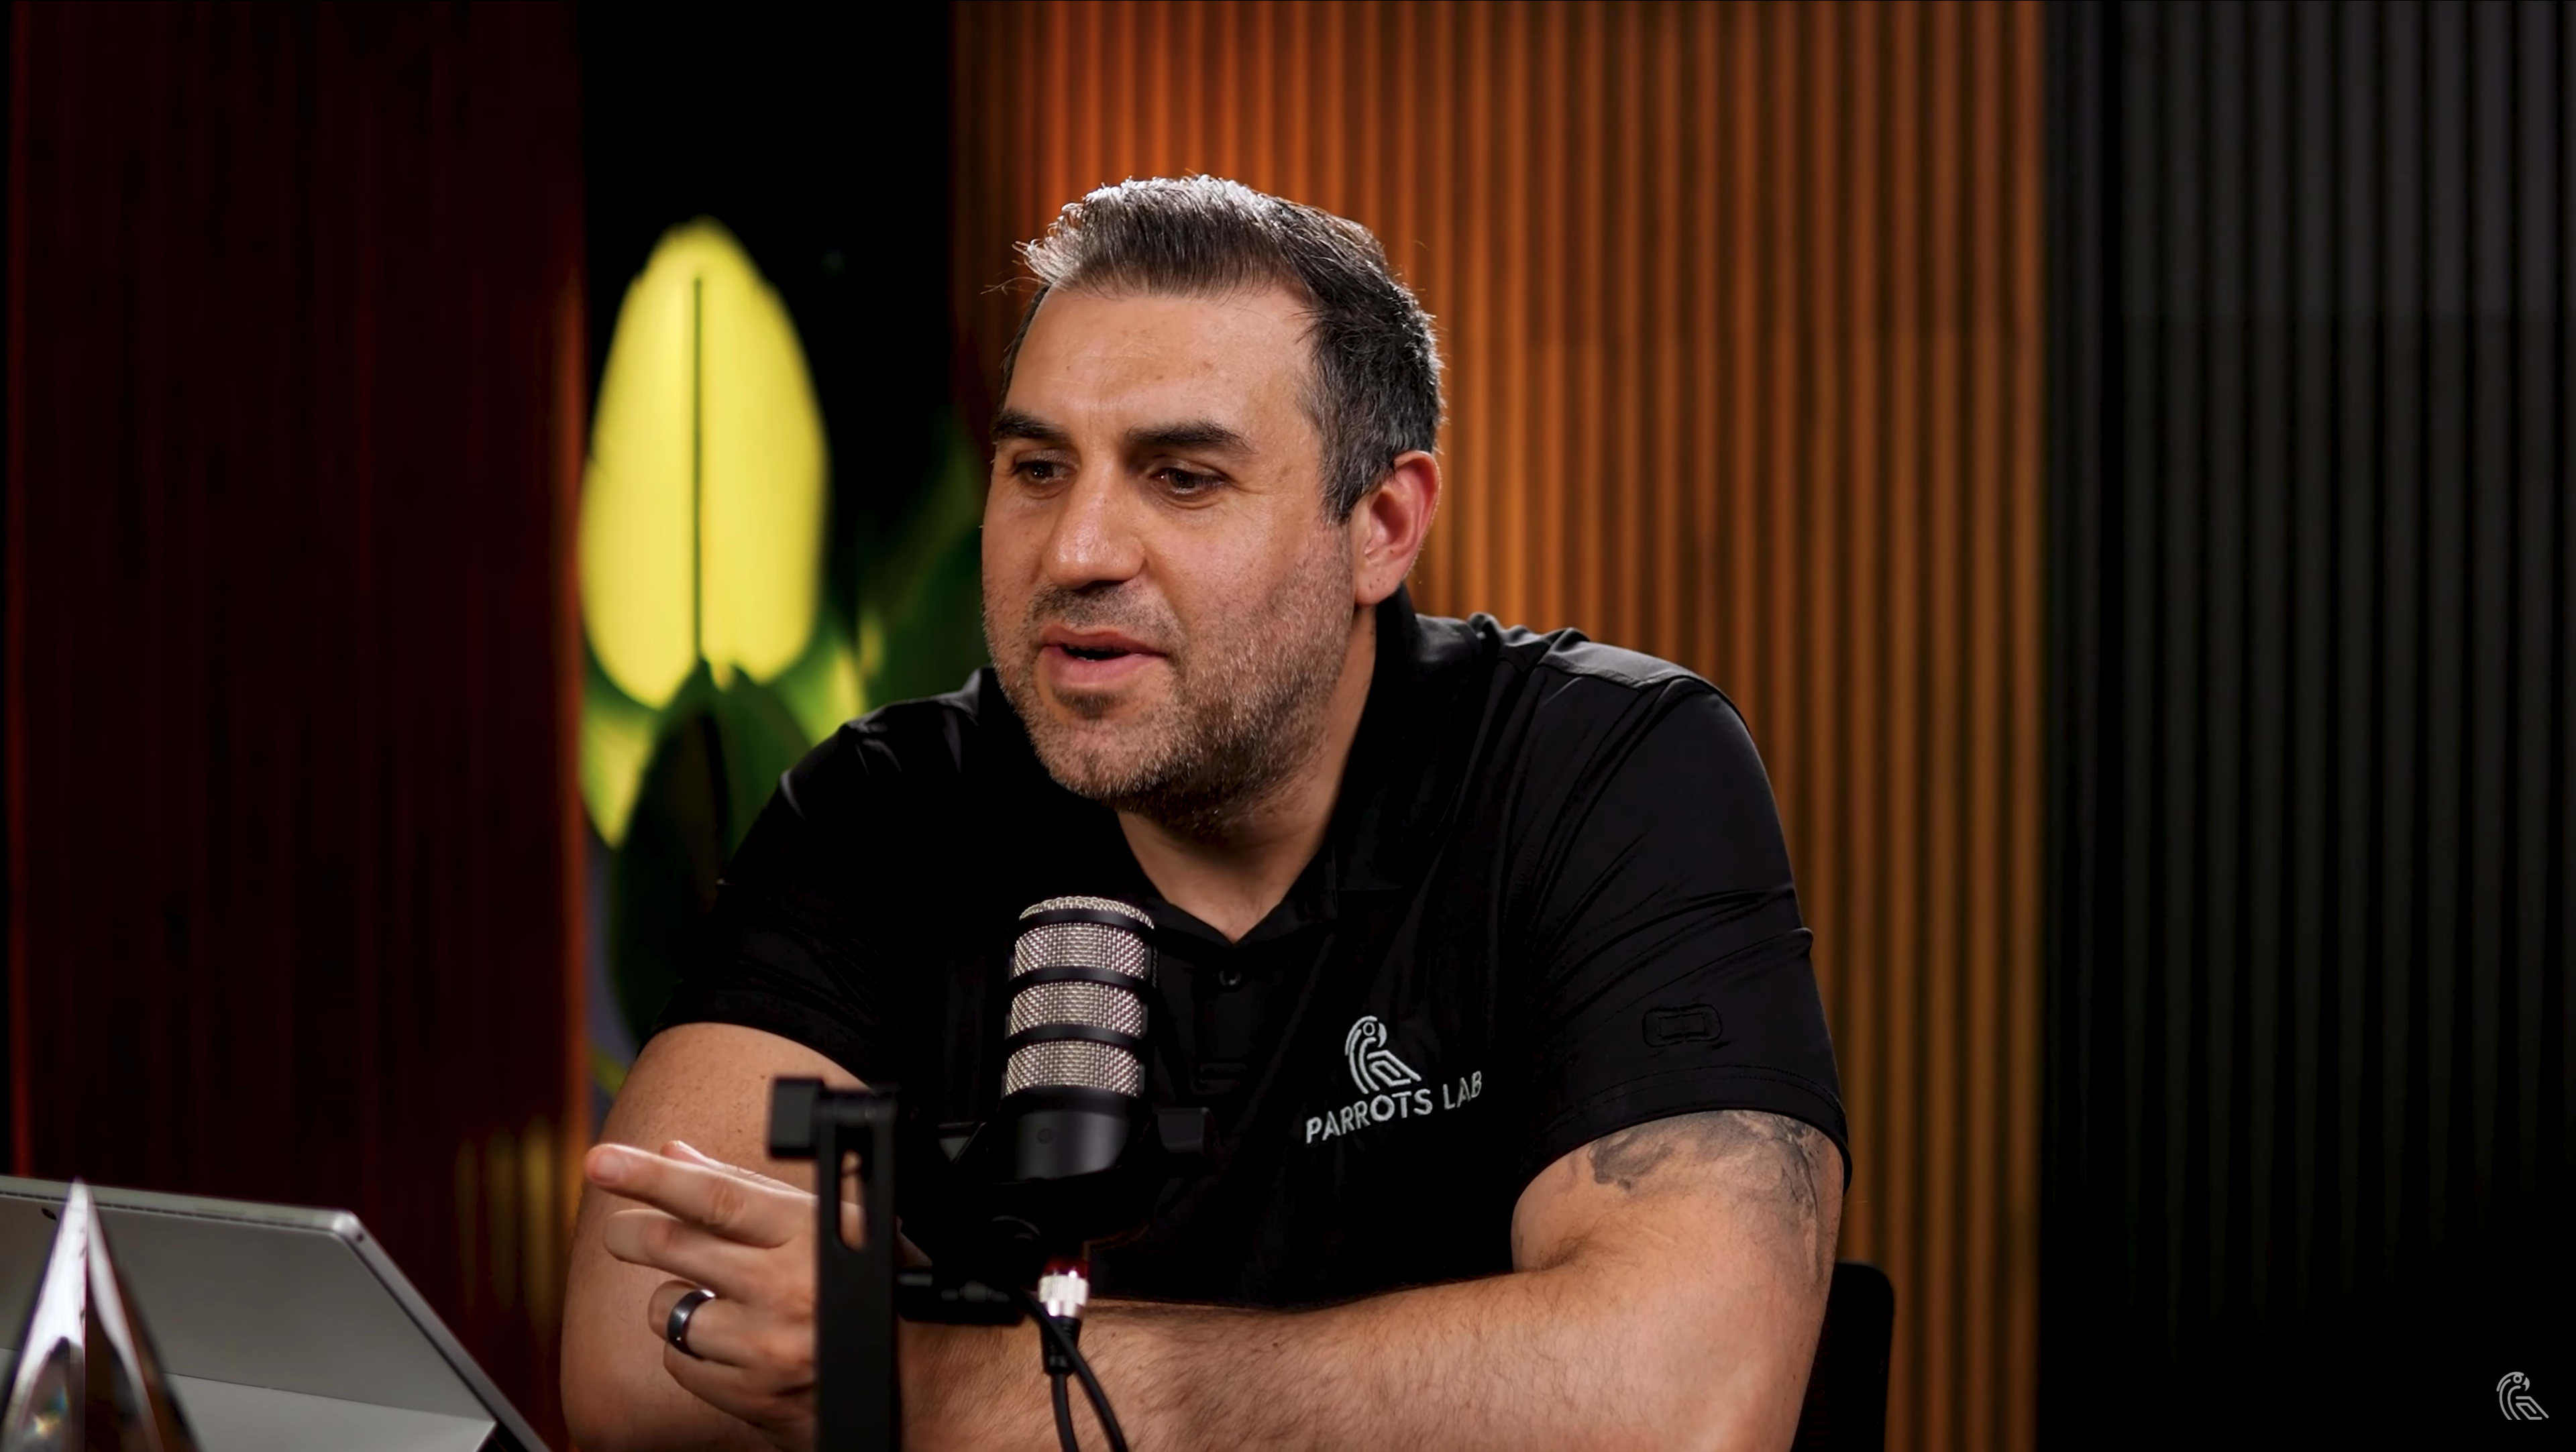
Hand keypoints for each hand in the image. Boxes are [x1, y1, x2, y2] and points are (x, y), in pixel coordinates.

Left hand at [588, 1140, 856, 1451]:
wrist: (927, 1381)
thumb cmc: (883, 1288)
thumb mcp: (833, 1223)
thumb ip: (748, 1189)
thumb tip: (675, 1154)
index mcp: (813, 1233)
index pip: (715, 1195)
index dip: (651, 1175)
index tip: (601, 1160)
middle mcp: (788, 1288)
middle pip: (674, 1247)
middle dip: (631, 1231)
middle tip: (621, 1228)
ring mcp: (766, 1347)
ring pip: (669, 1309)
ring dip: (674, 1299)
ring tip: (712, 1298)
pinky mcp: (751, 1396)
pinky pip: (680, 1363)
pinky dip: (690, 1349)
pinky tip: (727, 1342)